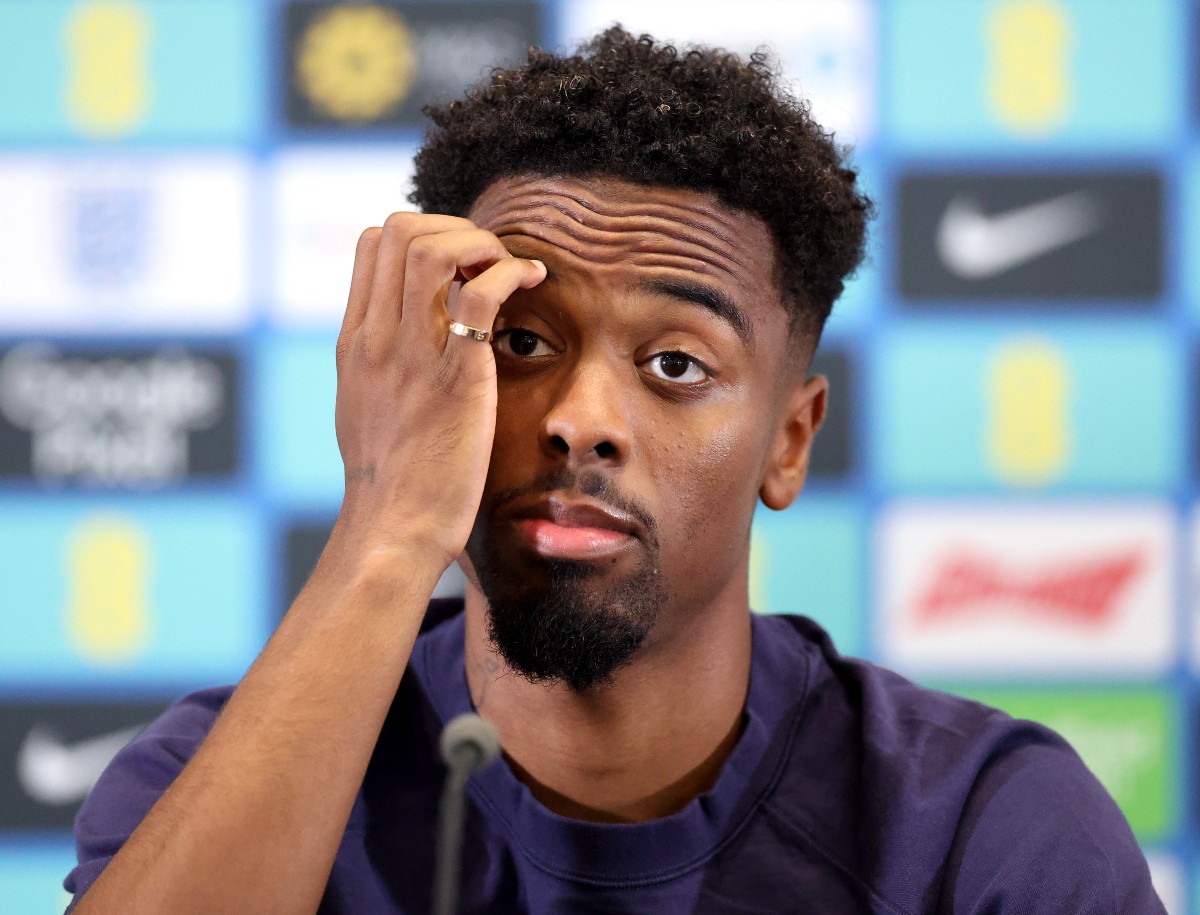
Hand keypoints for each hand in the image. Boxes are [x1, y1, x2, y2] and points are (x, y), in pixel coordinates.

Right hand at [330, 212, 546, 570]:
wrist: (393, 531)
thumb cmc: (392, 482)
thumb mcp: (366, 409)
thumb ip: (379, 365)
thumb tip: (401, 340)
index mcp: (357, 342)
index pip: (374, 242)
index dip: (425, 234)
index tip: (462, 266)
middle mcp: (378, 339)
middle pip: (401, 229)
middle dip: (456, 228)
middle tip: (491, 263)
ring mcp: (413, 357)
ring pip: (434, 249)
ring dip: (482, 244)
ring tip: (511, 271)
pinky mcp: (457, 380)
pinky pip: (480, 296)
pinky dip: (512, 272)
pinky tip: (534, 282)